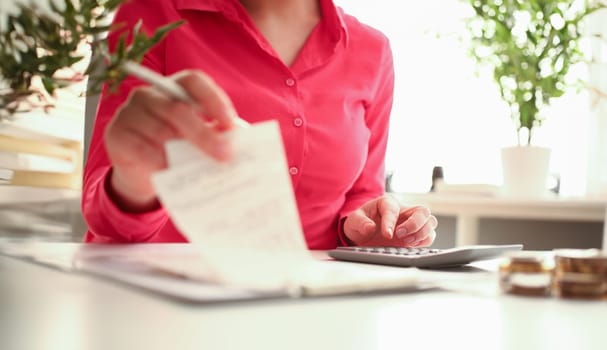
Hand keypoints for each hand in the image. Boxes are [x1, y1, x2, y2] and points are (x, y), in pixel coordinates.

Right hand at [104, 70, 237, 211]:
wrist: (142, 172)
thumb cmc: (176, 148)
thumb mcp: (196, 137)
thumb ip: (214, 133)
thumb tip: (238, 141)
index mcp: (173, 87)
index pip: (193, 81)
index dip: (213, 99)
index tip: (230, 124)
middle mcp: (148, 95)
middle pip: (179, 109)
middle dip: (205, 135)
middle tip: (225, 156)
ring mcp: (129, 113)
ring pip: (162, 132)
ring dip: (185, 152)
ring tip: (202, 168)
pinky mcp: (117, 135)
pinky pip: (143, 149)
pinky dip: (162, 162)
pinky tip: (174, 172)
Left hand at [343, 195, 437, 246]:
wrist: (362, 235)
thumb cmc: (360, 224)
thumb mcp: (354, 221)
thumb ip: (360, 223)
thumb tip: (370, 228)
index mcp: (387, 203)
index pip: (394, 208)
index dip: (391, 221)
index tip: (387, 234)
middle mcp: (403, 211)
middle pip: (423, 211)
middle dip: (414, 224)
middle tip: (400, 235)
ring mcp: (411, 223)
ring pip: (430, 222)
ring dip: (422, 233)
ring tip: (406, 242)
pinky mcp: (415, 235)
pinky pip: (429, 236)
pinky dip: (423, 242)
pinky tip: (410, 246)